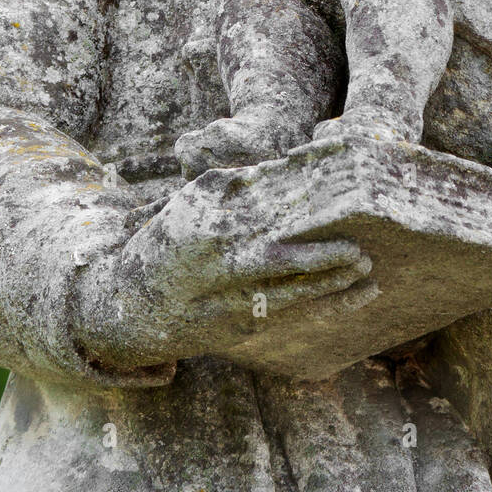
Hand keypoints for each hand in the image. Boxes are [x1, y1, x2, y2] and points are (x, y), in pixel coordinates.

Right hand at [74, 179, 374, 368]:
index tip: (336, 199)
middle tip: (358, 249)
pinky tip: (362, 292)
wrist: (125, 309)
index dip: (302, 210)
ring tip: (365, 266)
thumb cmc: (167, 244)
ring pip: (290, 296)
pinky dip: (331, 305)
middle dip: (320, 258)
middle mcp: (215, 268)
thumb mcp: (190, 205)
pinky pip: (295, 315)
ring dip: (331, 284)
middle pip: (276, 262)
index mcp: (204, 229)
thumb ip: (233, 185)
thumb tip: (283, 165)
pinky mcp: (240, 327)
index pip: (262, 216)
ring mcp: (226, 302)